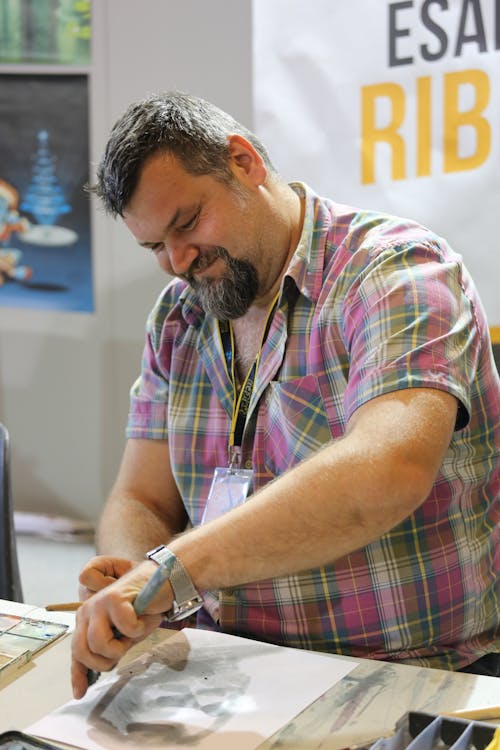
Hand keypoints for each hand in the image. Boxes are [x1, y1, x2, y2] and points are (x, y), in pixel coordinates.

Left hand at [71, 560, 171, 698]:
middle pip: (82, 651)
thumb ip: (108, 650)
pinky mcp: (114, 598)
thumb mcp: (124, 636)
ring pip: (98, 643)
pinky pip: (124, 628)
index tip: (80, 693)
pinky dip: (137, 629)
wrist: (163, 582)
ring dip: (121, 646)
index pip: (77, 651)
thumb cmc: (145, 609)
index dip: (78, 675)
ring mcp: (99, 603)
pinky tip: (142, 618)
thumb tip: (92, 678)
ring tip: (133, 632)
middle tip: (122, 650)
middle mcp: (87, 610)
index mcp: (87, 619)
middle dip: (104, 661)